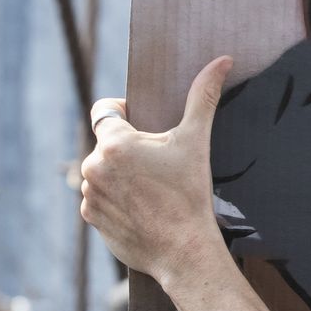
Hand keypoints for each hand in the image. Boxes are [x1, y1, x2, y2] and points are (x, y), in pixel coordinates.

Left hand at [80, 57, 232, 286]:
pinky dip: (116, 198)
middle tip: (159, 165)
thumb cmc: (190, 194)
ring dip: (121, 174)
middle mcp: (93, 166)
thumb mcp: (196, 141)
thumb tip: (222, 60)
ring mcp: (89, 194)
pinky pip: (100, 197)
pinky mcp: (91, 218)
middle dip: (129, 149)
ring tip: (152, 189)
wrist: (183, 251)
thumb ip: (204, 96)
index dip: (124, 112)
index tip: (143, 125)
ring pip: (104, 170)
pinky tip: (142, 207)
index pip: (105, 110)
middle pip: (108, 144)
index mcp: (115, 143)